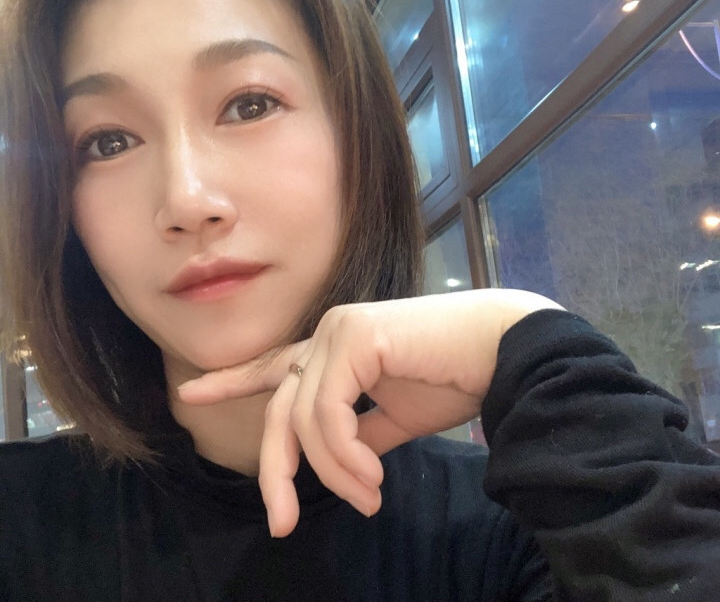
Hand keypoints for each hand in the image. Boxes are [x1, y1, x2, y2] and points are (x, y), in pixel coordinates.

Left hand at [177, 289, 562, 535]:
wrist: (503, 349)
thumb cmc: (454, 377)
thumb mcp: (397, 418)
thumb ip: (362, 435)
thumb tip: (342, 467)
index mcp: (336, 350)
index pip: (274, 367)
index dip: (233, 381)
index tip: (192, 395)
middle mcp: (330, 335)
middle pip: (280, 409)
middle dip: (275, 470)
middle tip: (281, 523)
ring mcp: (340, 331)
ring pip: (304, 420)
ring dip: (334, 473)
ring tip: (369, 497)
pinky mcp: (356, 336)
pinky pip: (329, 413)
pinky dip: (345, 456)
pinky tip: (373, 479)